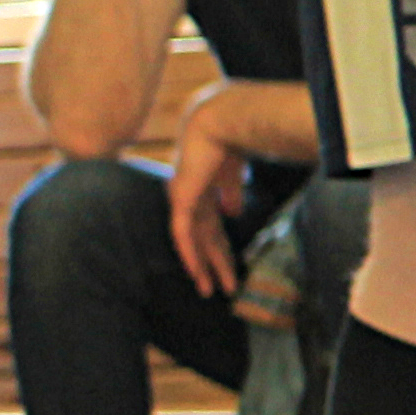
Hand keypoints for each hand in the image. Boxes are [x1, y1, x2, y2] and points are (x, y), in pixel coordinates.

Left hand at [167, 102, 252, 296]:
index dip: (220, 250)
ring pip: (193, 242)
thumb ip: (230, 194)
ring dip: (202, 267)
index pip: (211, 229)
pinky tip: (195, 273)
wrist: (218, 123)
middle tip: (219, 290)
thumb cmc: (227, 142)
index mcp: (201, 194)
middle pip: (202, 240)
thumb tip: (234, 214)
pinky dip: (189, 253)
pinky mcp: (181, 200)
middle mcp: (189, 200)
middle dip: (213, 265)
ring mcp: (183, 201)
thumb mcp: (232, 175)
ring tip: (209, 291)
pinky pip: (182, 234)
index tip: (230, 267)